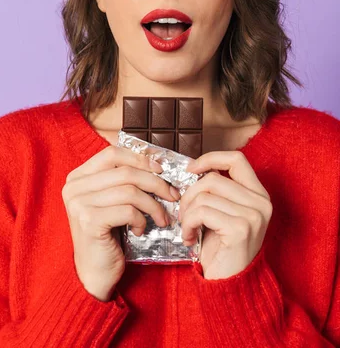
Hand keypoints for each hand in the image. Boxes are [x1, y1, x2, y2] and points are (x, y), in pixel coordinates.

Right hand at [62, 145, 178, 300]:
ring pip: (130, 191)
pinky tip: (140, 230)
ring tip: (162, 218)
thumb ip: (123, 180)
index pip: (112, 153)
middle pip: (125, 172)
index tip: (161, 170)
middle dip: (155, 182)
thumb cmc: (108, 234)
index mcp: (78, 177)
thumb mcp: (112, 201)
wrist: (93, 273)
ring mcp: (79, 204)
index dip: (140, 159)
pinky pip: (128, 210)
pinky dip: (142, 220)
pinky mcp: (89, 221)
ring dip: (153, 205)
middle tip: (173, 195)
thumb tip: (156, 162)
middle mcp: (74, 187)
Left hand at [179, 151, 272, 279]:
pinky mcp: (240, 228)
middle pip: (213, 178)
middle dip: (190, 195)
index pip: (236, 159)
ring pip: (204, 195)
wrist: (230, 287)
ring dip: (187, 213)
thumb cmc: (222, 249)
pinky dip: (188, 224)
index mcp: (259, 194)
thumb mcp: (223, 213)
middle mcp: (261, 203)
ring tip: (188, 229)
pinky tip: (191, 237)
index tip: (192, 169)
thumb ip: (218, 191)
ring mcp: (253, 215)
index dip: (211, 158)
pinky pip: (201, 212)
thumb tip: (194, 168)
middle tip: (184, 214)